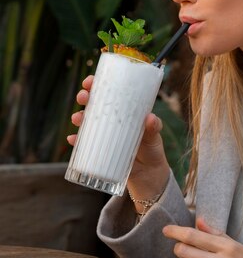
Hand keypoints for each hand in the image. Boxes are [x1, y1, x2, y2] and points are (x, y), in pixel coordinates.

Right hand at [67, 75, 169, 197]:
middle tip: (83, 97)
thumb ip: (154, 128)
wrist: (148, 176)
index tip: (90, 81)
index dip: (98, 84)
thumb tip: (151, 118)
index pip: (110, 92)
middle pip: (94, 103)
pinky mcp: (99, 150)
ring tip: (77, 118)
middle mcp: (112, 120)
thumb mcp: (154, 137)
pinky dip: (77, 141)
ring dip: (78, 117)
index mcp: (125, 111)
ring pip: (87, 121)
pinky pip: (84, 143)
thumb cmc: (152, 150)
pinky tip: (73, 139)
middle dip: (85, 97)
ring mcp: (105, 135)